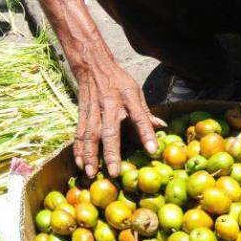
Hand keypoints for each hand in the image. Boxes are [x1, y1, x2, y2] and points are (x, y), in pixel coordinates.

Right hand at [72, 49, 160, 178]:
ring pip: (90, 136)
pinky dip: (78, 150)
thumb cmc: (119, 81)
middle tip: (114, 172)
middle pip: (110, 131)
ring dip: (90, 156)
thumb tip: (161, 126)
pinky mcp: (82, 114)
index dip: (146, 133)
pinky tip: (79, 164)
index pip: (140, 117)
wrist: (93, 66)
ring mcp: (94, 111)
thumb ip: (146, 112)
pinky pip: (79, 134)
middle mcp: (110, 105)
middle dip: (111, 152)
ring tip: (91, 173)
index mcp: (128, 98)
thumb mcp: (136, 91)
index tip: (152, 150)